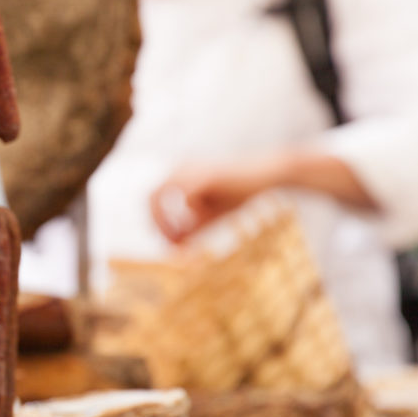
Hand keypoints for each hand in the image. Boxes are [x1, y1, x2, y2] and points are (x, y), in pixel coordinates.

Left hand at [149, 160, 277, 243]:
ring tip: (182, 239)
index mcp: (179, 175)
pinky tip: (193, 229)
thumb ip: (190, 230)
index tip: (170, 242)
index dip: (155, 222)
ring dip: (165, 221)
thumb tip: (172, 248)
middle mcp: (180, 168)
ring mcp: (191, 169)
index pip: (153, 198)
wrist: (266, 177)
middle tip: (172, 244)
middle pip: (150, 197)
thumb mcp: (209, 217)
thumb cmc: (238, 194)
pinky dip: (183, 216)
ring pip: (159, 195)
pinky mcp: (205, 175)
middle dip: (157, 224)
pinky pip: (181, 196)